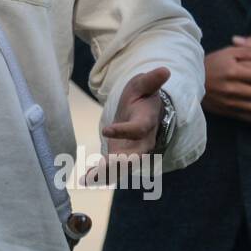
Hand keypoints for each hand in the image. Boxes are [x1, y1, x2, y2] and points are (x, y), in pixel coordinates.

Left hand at [86, 66, 167, 183]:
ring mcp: (132, 152)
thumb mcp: (143, 85)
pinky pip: (113, 169)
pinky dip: (100, 176)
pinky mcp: (121, 156)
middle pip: (133, 156)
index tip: (106, 130)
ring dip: (107, 174)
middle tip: (103, 169)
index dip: (124, 131)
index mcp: (146, 123)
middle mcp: (142, 142)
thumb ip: (151, 81)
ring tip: (89, 180)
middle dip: (119, 164)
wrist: (144, 112)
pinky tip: (85, 180)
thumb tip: (165, 69)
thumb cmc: (142, 97)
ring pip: (122, 167)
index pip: (137, 129)